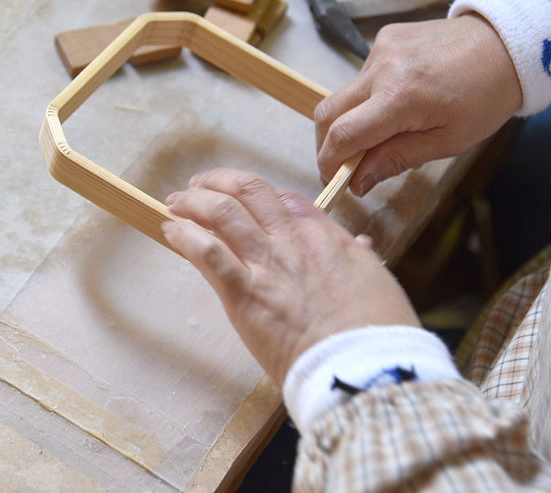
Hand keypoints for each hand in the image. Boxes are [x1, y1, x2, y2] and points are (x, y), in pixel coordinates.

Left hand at [163, 168, 419, 385]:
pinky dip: (185, 236)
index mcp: (326, 236)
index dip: (258, 194)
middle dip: (218, 182)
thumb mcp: (378, 283)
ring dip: (194, 202)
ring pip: (223, 211)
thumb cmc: (378, 334)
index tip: (244, 198)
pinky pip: (208, 253)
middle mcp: (293, 240)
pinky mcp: (244, 295)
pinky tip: (172, 231)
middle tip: (198, 186)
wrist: (364, 369)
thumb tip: (360, 246)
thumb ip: (360, 259)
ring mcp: (267, 265)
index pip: (286, 198)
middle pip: (249, 190)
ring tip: (176, 202)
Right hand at [315, 15, 520, 195]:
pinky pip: (362, 75)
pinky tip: (397, 100)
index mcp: (401, 97)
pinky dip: (368, 96)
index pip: (342, 135)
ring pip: (344, 94)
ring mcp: (380, 48)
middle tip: (344, 165)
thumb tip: (357, 181)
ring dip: (351, 119)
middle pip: (327, 112)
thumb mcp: (447, 141)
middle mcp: (382, 68)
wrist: (508, 45)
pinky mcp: (384, 37)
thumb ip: (395, 159)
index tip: (334, 181)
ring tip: (383, 132)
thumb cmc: (486, 98)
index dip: (330, 163)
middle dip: (327, 144)